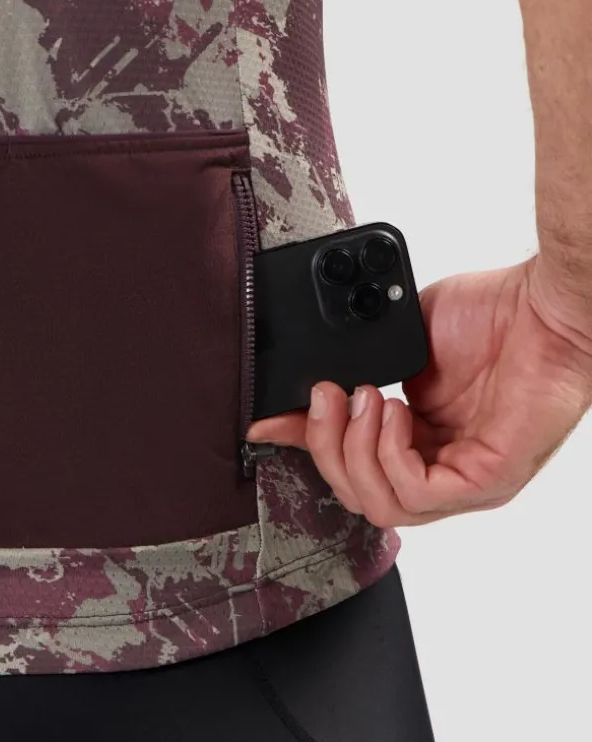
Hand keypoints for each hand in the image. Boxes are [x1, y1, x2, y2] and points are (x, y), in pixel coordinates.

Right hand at [246, 257, 591, 526]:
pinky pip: (414, 495)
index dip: (305, 445)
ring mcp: (465, 482)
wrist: (543, 304)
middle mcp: (439, 466)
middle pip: (355, 495)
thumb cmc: (488, 317)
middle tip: (325, 396)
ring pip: (378, 506)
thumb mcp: (397, 347)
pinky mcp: (488, 481)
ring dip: (354, 450)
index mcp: (418, 439)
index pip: (349, 464)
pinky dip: (389, 454)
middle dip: (324, 445)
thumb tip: (304, 387)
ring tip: (366, 397)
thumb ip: (353, 371)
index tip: (268, 421)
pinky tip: (395, 412)